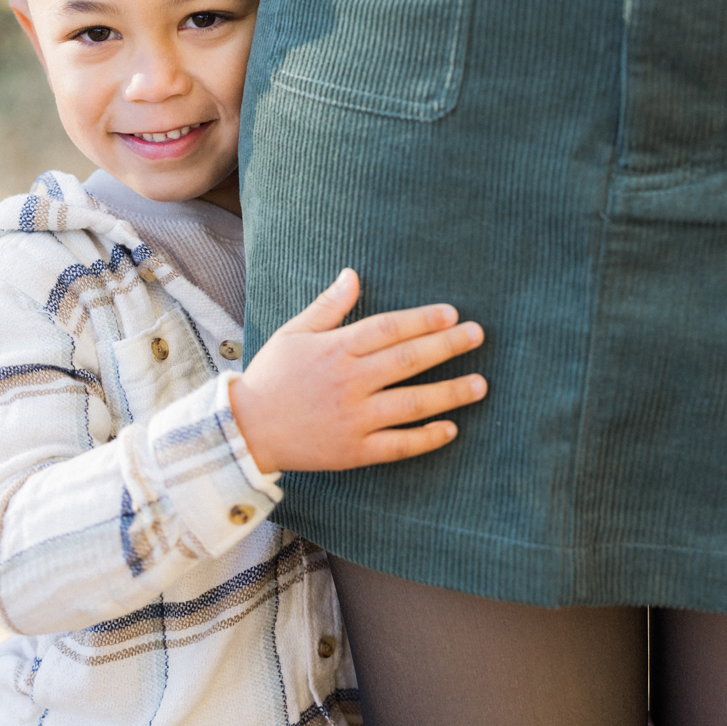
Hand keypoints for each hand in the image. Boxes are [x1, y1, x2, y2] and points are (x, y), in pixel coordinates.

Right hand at [228, 268, 485, 473]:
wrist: (246, 430)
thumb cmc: (272, 376)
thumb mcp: (294, 333)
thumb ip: (328, 306)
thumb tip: (352, 274)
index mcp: (336, 349)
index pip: (389, 328)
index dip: (423, 319)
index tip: (451, 313)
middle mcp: (350, 381)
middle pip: (408, 360)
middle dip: (448, 346)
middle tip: (477, 336)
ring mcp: (354, 418)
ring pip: (412, 403)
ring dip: (450, 393)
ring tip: (480, 384)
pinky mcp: (355, 451)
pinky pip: (398, 445)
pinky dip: (427, 438)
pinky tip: (451, 429)